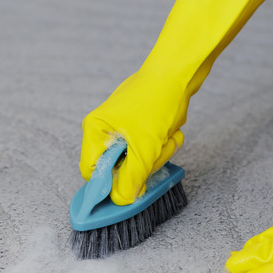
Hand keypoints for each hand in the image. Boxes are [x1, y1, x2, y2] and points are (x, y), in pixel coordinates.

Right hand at [80, 70, 185, 204]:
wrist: (181, 72)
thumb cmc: (157, 101)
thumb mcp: (143, 148)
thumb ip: (130, 179)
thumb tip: (121, 200)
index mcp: (95, 130)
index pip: (92, 172)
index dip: (109, 184)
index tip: (129, 188)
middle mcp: (106, 129)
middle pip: (119, 169)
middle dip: (143, 164)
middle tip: (155, 150)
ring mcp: (126, 127)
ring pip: (140, 161)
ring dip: (159, 154)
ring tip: (166, 136)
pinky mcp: (144, 126)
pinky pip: (153, 149)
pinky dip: (165, 144)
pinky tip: (171, 131)